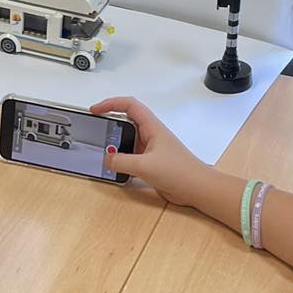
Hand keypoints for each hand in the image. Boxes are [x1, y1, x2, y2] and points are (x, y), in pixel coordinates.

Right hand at [92, 97, 212, 204]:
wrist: (198, 189)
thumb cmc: (179, 172)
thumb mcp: (145, 166)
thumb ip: (122, 162)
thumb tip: (106, 159)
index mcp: (152, 127)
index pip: (129, 105)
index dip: (111, 103)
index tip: (95, 110)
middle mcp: (151, 135)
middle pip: (126, 121)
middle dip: (110, 124)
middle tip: (96, 131)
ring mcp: (151, 150)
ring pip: (128, 140)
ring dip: (115, 145)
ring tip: (101, 151)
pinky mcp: (151, 164)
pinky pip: (131, 157)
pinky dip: (121, 160)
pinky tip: (114, 168)